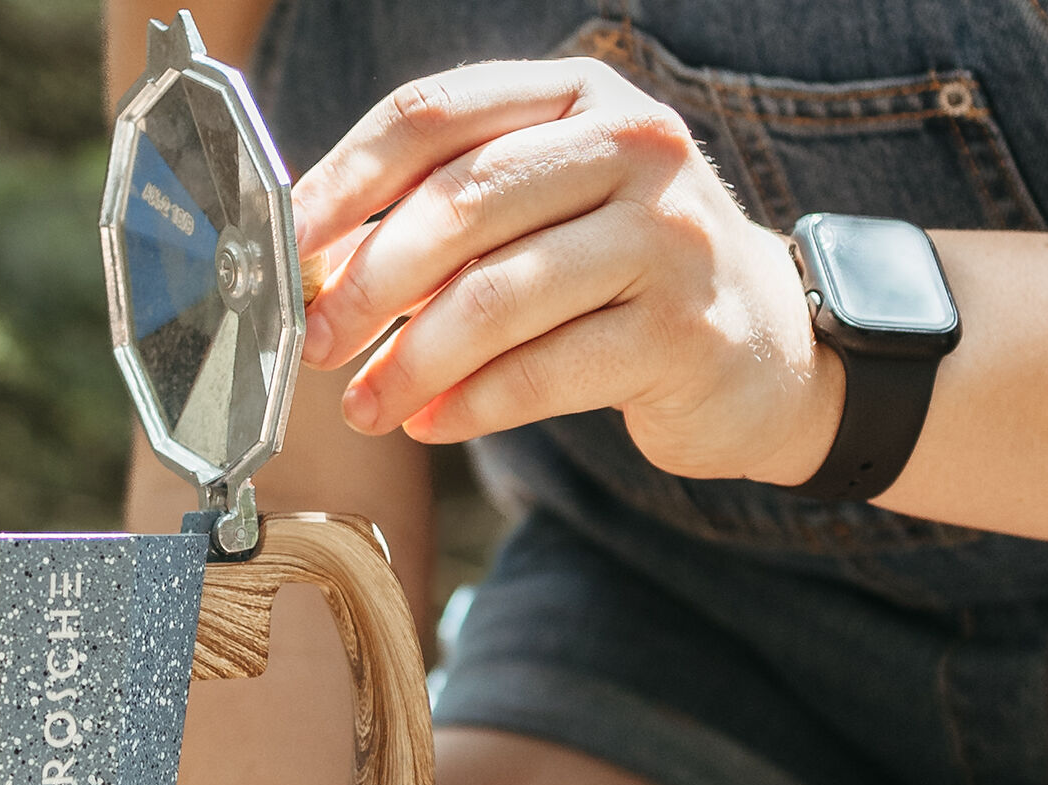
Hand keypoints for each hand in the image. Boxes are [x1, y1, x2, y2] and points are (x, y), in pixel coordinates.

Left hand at [293, 60, 843, 484]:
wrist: (760, 346)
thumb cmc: (621, 278)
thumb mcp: (541, 215)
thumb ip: (446, 218)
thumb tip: (318, 265)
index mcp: (576, 96)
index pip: (434, 114)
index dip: (344, 179)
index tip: (287, 244)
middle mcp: (631, 146)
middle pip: (461, 202)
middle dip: (369, 283)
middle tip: (317, 343)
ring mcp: (666, 236)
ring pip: (498, 296)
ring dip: (411, 361)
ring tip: (367, 405)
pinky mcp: (682, 330)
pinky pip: (544, 372)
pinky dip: (471, 405)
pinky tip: (432, 424)